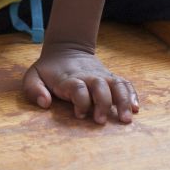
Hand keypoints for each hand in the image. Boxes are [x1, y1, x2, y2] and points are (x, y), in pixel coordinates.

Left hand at [23, 44, 138, 123]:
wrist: (66, 48)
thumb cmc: (49, 69)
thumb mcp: (33, 75)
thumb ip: (34, 89)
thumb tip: (45, 104)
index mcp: (70, 78)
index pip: (78, 87)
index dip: (80, 101)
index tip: (79, 114)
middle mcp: (88, 76)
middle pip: (100, 86)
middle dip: (102, 104)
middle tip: (100, 121)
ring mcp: (101, 76)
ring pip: (117, 84)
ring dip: (123, 101)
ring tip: (126, 119)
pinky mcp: (110, 78)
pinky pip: (125, 83)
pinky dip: (132, 94)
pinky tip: (136, 108)